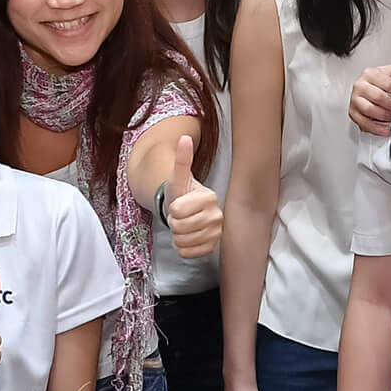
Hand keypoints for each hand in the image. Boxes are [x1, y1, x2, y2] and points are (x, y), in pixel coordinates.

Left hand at [162, 135, 221, 258]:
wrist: (187, 211)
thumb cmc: (182, 194)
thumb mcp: (178, 177)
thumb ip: (182, 159)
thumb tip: (184, 137)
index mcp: (210, 198)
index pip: (177, 211)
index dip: (172, 209)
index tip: (179, 205)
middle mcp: (218, 216)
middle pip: (180, 227)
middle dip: (174, 223)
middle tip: (180, 216)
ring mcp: (217, 233)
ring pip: (183, 242)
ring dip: (177, 235)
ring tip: (184, 225)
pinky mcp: (213, 248)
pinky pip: (188, 253)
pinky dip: (183, 247)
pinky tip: (188, 237)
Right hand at [350, 64, 390, 137]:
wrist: (375, 88)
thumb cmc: (384, 83)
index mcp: (369, 74)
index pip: (387, 84)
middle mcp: (359, 86)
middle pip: (378, 97)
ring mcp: (354, 100)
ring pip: (370, 110)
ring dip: (385, 116)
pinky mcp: (353, 113)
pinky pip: (364, 124)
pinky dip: (377, 128)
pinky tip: (386, 128)